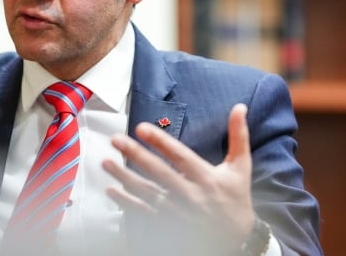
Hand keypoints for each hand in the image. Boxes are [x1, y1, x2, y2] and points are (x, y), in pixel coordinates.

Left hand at [102, 103, 255, 248]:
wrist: (238, 239)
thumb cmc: (236, 198)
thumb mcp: (240, 167)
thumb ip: (238, 136)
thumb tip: (240, 107)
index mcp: (206, 178)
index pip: (180, 157)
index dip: (161, 142)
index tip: (142, 127)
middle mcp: (190, 195)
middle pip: (159, 173)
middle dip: (136, 155)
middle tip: (116, 140)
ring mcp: (178, 212)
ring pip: (147, 193)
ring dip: (125, 177)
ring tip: (106, 162)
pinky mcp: (169, 225)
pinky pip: (144, 212)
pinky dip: (127, 202)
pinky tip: (112, 190)